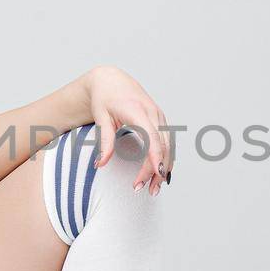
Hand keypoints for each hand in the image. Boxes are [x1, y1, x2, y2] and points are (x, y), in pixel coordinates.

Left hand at [83, 65, 173, 195]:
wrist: (111, 80)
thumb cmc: (104, 98)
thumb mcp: (100, 117)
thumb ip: (104, 141)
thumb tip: (101, 164)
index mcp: (137, 110)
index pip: (152, 137)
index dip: (155, 157)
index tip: (155, 175)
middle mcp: (153, 113)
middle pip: (162, 145)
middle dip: (157, 170)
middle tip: (146, 190)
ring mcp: (159, 115)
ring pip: (168, 146)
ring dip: (163, 168)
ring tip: (153, 188)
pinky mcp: (160, 120)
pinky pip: (168, 142)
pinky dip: (166, 159)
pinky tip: (160, 175)